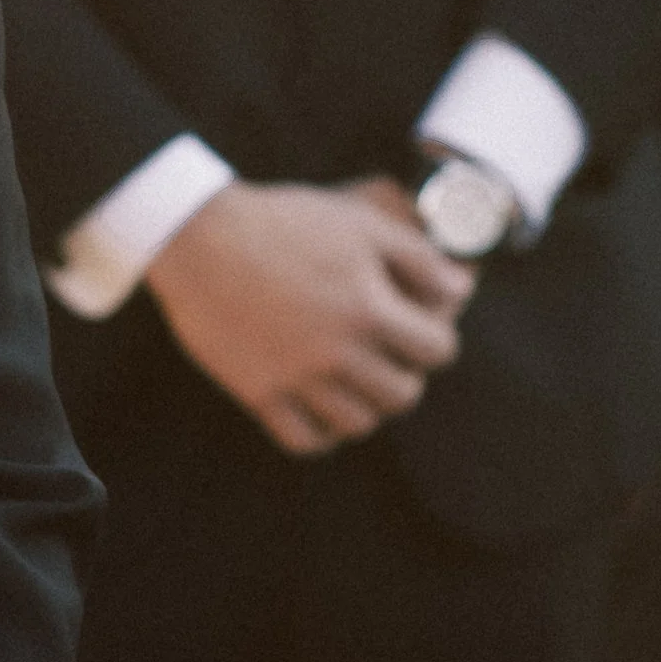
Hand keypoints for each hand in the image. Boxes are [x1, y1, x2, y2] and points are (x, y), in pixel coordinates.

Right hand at [143, 175, 472, 456]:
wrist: (197, 236)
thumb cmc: (282, 221)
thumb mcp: (358, 223)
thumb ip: (418, 257)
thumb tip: (463, 288)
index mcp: (369, 308)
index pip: (438, 350)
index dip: (437, 338)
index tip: (419, 328)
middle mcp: (338, 351)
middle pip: (403, 395)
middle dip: (404, 375)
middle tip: (386, 357)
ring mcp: (296, 377)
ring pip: (358, 424)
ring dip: (366, 406)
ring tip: (353, 382)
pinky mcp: (258, 392)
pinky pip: (305, 440)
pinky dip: (322, 433)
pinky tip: (320, 409)